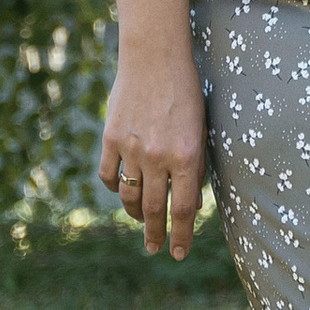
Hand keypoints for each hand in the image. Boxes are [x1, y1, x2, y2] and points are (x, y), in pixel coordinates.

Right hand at [99, 48, 206, 259]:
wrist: (155, 56)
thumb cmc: (187, 90)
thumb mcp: (201, 128)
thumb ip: (194, 164)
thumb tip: (190, 200)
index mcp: (186, 156)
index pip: (184, 209)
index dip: (182, 235)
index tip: (179, 253)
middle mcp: (157, 157)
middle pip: (154, 209)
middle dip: (157, 234)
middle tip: (157, 249)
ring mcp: (131, 149)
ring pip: (129, 196)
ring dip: (135, 214)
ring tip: (142, 223)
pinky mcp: (110, 139)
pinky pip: (109, 175)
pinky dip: (114, 187)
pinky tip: (121, 191)